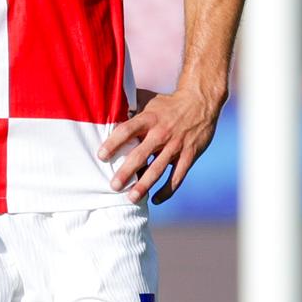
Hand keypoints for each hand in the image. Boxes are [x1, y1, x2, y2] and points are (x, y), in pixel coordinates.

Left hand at [98, 86, 224, 204]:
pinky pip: (177, 177)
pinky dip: (167, 191)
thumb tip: (108, 111)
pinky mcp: (189, 156)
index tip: (101, 156)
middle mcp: (161, 133)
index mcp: (148, 118)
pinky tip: (156, 200)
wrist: (200, 102)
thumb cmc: (168, 104)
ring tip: (131, 198)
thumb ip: (132, 109)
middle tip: (114, 186)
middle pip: (140, 155)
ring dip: (144, 186)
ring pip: (157, 170)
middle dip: (126, 172)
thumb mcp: (149, 101)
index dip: (113, 143)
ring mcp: (176, 146)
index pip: (127, 131)